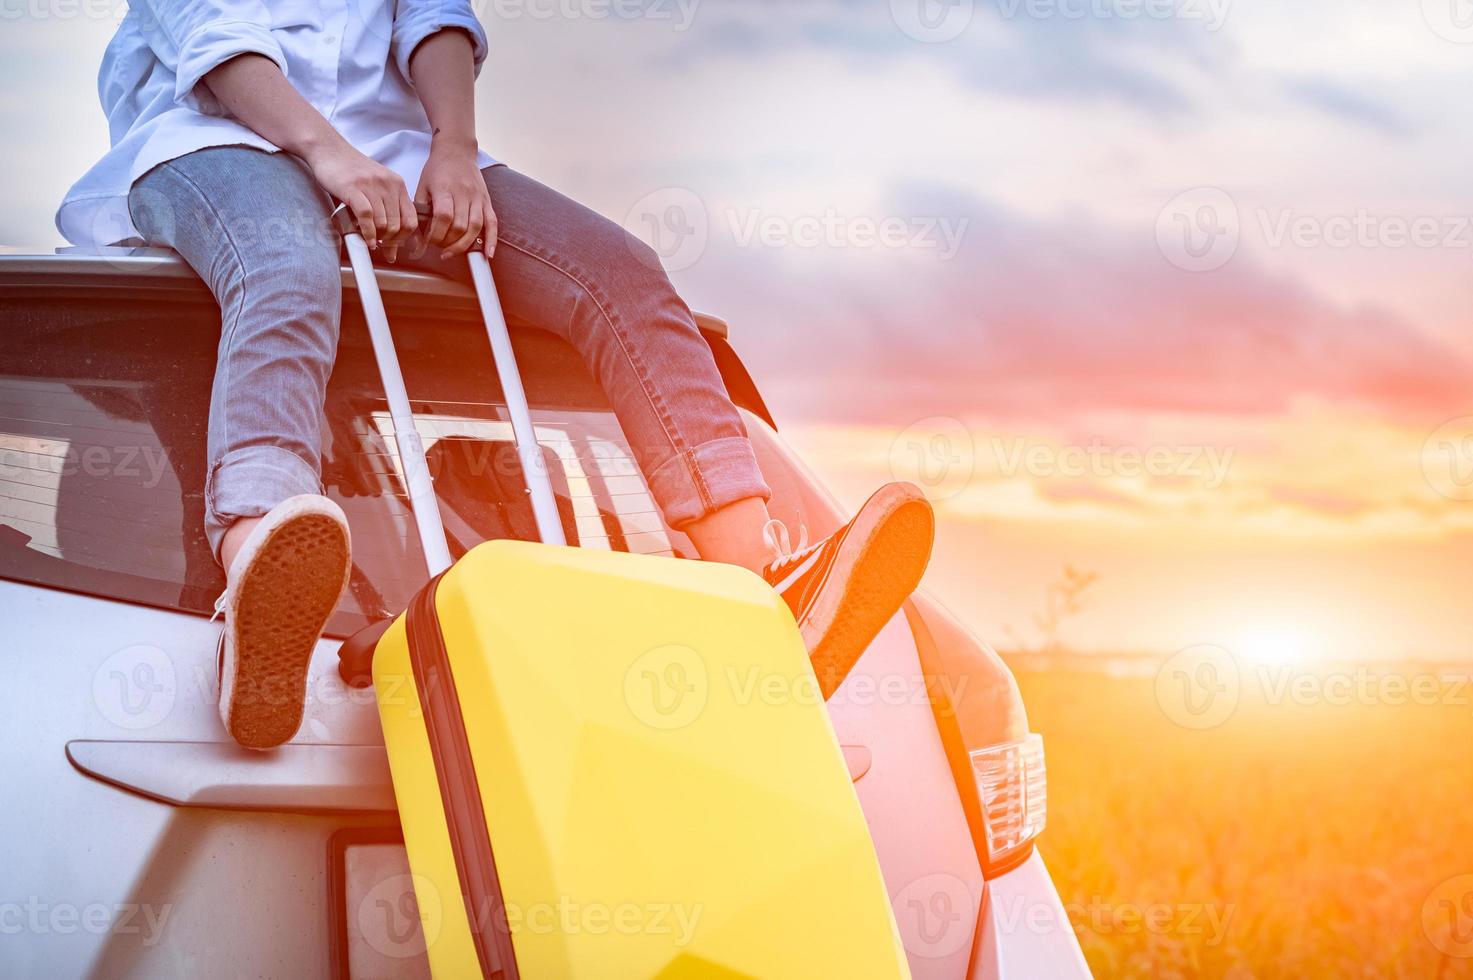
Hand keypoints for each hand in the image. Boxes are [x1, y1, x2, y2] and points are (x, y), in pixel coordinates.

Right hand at [304, 138, 416, 258]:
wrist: (328, 149)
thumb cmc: (350, 170)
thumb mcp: (376, 184)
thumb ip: (386, 203)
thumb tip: (391, 235)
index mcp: (397, 184)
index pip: (411, 219)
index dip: (404, 238)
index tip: (395, 246)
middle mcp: (388, 184)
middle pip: (397, 225)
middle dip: (389, 242)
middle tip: (381, 247)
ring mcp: (371, 186)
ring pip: (383, 223)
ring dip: (377, 238)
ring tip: (370, 241)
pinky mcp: (354, 189)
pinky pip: (367, 217)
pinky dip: (368, 233)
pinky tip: (366, 239)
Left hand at [415, 138, 495, 259]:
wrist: (456, 151)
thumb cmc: (437, 170)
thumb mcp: (422, 186)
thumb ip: (420, 212)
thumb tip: (417, 238)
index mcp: (444, 188)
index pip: (443, 217)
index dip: (435, 234)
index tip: (428, 242)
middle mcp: (463, 193)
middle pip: (460, 226)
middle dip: (447, 242)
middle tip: (438, 245)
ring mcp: (478, 198)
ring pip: (475, 228)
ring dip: (464, 245)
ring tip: (452, 251)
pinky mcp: (487, 202)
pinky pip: (492, 223)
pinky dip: (491, 240)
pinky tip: (488, 254)